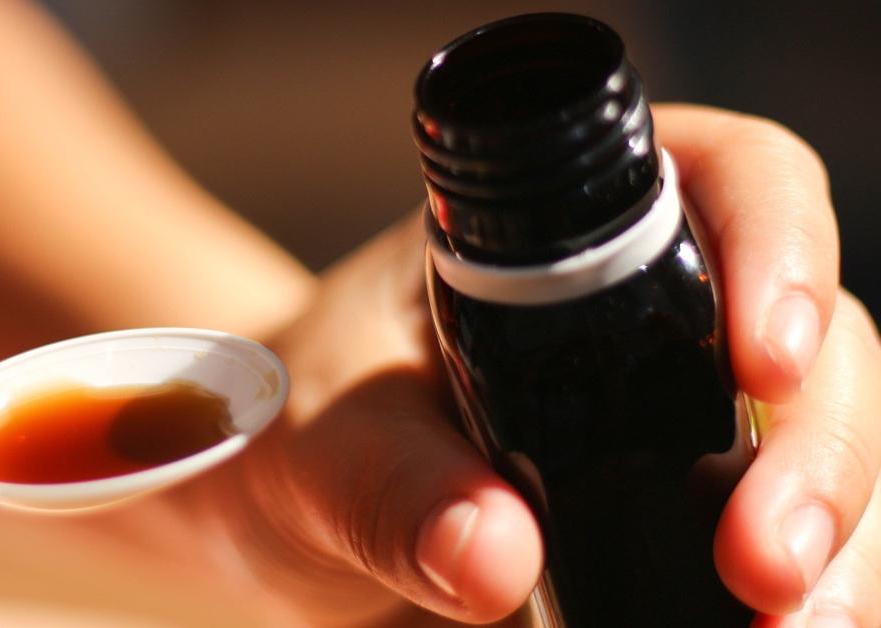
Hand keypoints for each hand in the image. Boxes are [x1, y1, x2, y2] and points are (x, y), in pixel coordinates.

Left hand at [193, 105, 880, 625]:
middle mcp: (648, 316)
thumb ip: (386, 490)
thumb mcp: (316, 447)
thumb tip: (495, 556)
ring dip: (842, 550)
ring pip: (819, 458)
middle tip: (769, 571)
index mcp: (564, 236)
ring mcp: (676, 423)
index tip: (764, 363)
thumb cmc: (295, 429)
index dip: (781, 246)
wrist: (279, 511)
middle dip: (818, 456)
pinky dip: (800, 597)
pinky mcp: (675, 515)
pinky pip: (774, 551)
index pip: (727, 180)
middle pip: (814, 347)